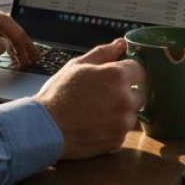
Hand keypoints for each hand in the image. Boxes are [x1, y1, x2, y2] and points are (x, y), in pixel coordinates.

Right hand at [33, 39, 145, 159]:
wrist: (44, 128)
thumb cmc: (58, 94)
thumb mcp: (76, 66)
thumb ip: (103, 53)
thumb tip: (121, 43)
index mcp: (117, 76)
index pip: (140, 71)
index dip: (128, 73)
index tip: (116, 79)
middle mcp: (125, 99)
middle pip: (139, 95)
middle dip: (125, 94)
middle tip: (102, 97)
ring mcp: (123, 122)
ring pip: (131, 115)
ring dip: (120, 113)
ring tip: (95, 113)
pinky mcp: (118, 140)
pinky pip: (122, 131)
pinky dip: (112, 129)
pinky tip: (93, 126)